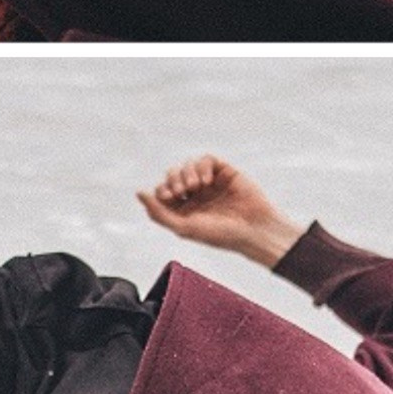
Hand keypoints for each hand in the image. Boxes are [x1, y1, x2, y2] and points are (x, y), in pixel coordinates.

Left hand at [139, 155, 302, 269]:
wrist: (254, 230)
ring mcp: (210, 182)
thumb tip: (138, 192)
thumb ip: (159, 212)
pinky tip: (207, 180)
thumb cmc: (220, 235)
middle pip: (173, 175)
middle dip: (173, 179)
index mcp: (185, 210)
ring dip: (187, 173)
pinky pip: (206, 159)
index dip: (162, 190)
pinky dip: (202, 166)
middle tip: (181, 191)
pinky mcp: (224, 171)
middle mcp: (196, 195)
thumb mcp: (185, 227)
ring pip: (188, 165)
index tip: (169, 196)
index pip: (164, 192)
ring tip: (195, 187)